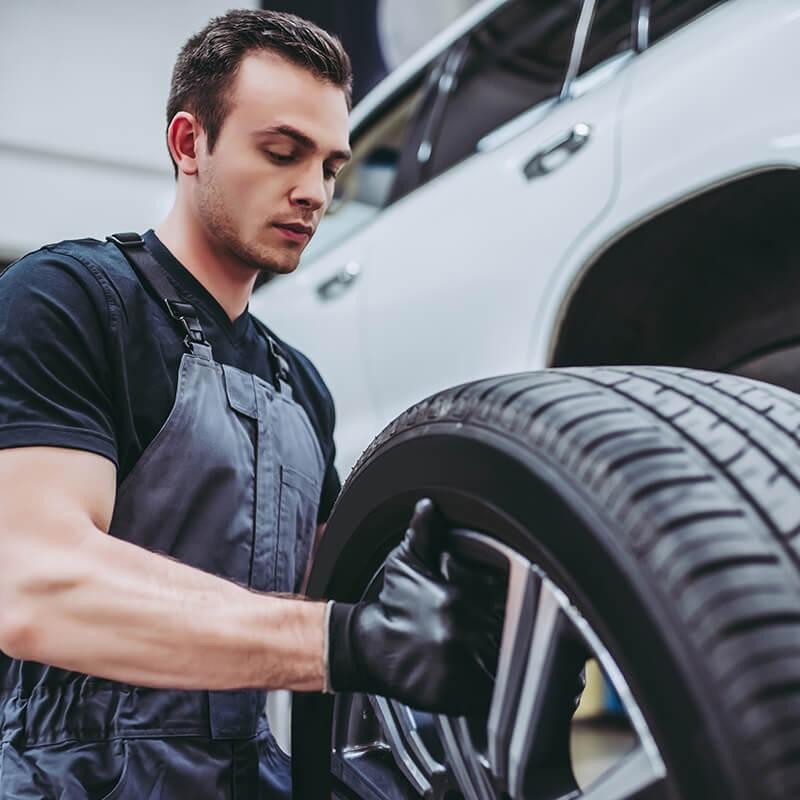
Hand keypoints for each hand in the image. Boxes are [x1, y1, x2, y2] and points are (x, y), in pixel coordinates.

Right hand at [327, 498, 504, 715]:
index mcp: (457, 597)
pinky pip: (490, 691)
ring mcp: (460, 665)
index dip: (506, 600)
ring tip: (499, 653)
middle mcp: (462, 631)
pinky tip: (488, 675)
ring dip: (506, 658)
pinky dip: (494, 686)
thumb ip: (423, 533)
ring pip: (502, 661)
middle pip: (506, 629)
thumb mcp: (406, 563)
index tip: (506, 604)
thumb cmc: (391, 605)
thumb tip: (427, 506)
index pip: (502, 598)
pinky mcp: (456, 694)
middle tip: (504, 630)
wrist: (367, 649)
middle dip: (508, 629)